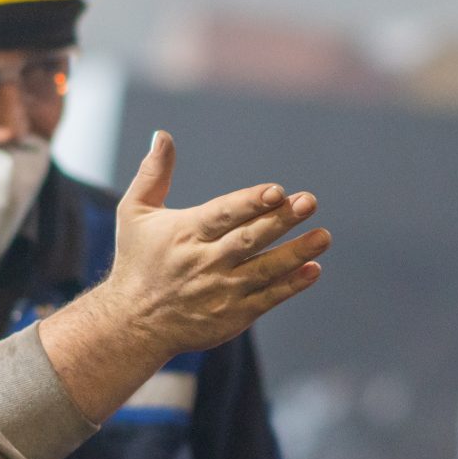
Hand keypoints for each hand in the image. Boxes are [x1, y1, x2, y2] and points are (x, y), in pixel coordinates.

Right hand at [109, 131, 327, 355]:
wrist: (134, 323)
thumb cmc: (137, 261)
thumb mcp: (134, 214)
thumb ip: (153, 174)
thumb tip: (162, 135)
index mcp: (185, 233)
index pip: (223, 215)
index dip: (251, 203)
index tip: (277, 191)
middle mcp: (205, 262)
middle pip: (249, 239)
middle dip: (281, 220)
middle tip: (309, 202)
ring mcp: (221, 290)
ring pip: (264, 269)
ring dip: (296, 252)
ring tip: (323, 236)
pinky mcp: (232, 315)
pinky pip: (267, 298)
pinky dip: (291, 284)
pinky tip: (313, 269)